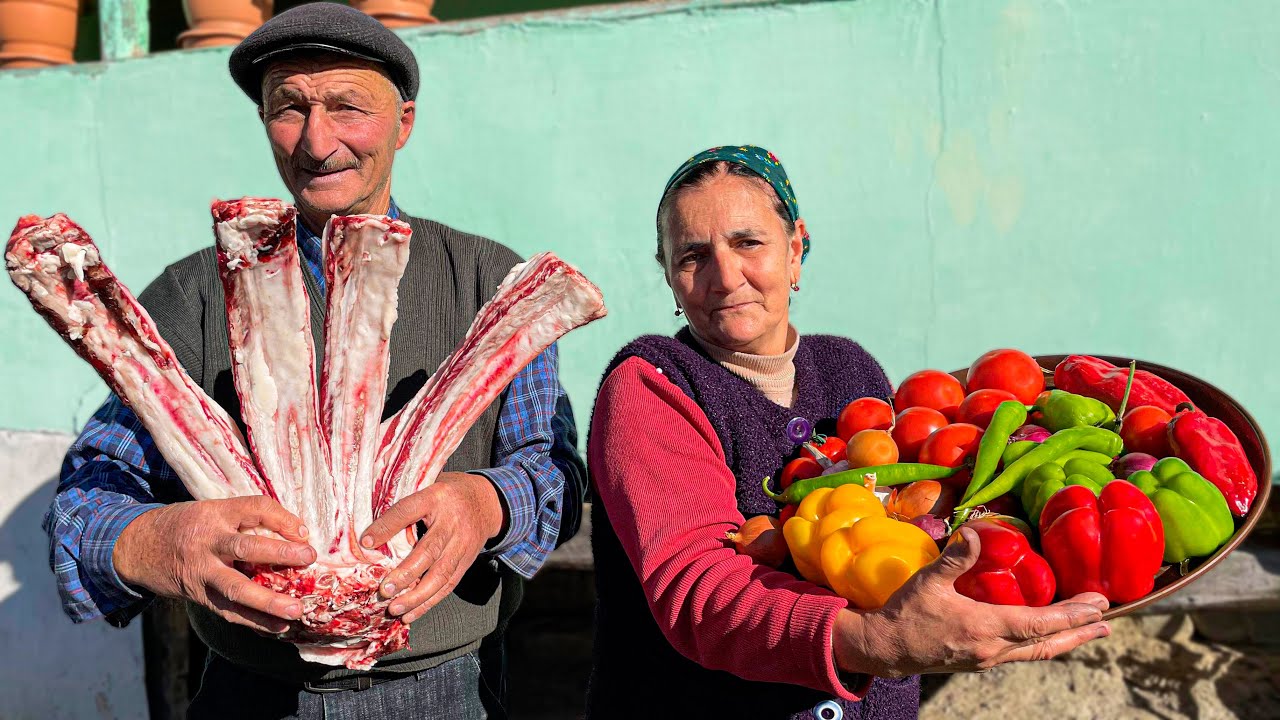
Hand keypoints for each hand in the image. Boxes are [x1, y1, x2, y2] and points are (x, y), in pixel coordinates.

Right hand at [113, 497, 315, 633]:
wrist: (137, 547)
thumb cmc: (186, 525)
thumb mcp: (211, 510)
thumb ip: (246, 518)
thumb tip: (297, 532)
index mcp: (214, 514)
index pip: (253, 507)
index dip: (281, 517)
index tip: (305, 531)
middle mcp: (207, 542)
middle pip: (245, 547)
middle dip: (279, 553)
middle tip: (308, 557)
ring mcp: (201, 572)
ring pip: (236, 588)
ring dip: (268, 602)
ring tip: (296, 610)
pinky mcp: (198, 596)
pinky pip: (228, 612)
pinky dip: (254, 622)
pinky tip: (278, 628)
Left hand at [359, 472, 504, 623]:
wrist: (488, 502)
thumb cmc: (449, 494)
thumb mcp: (429, 486)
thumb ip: (405, 502)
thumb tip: (371, 526)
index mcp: (436, 497)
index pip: (409, 510)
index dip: (388, 526)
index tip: (366, 541)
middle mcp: (451, 523)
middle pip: (429, 550)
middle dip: (406, 573)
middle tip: (385, 589)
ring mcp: (461, 545)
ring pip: (441, 574)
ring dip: (417, 596)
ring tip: (395, 608)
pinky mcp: (466, 561)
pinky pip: (448, 585)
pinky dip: (429, 602)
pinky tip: (411, 614)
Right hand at [833, 527, 1110, 677]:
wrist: (885, 648)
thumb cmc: (904, 613)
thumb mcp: (927, 581)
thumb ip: (956, 558)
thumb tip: (978, 532)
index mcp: (983, 628)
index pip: (1038, 623)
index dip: (1071, 616)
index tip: (1097, 608)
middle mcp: (992, 649)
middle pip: (1047, 644)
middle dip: (1080, 632)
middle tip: (1108, 621)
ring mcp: (987, 658)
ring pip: (1037, 651)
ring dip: (1067, 641)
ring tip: (1092, 632)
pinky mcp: (980, 659)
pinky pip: (1021, 653)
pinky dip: (1043, 642)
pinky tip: (1048, 634)